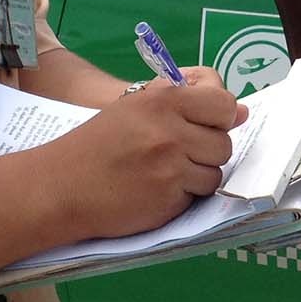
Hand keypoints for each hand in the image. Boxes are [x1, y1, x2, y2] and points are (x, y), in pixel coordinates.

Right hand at [57, 79, 246, 238]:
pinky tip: (153, 190)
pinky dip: (180, 196)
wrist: (59, 186)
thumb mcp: (135, 108)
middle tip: (176, 153)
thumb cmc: (96, 144)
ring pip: (214, 174)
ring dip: (196, 176)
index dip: (220, 117)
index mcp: (162, 100)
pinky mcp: (167, 201)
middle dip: (206, 151)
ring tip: (163, 173)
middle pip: (223, 144)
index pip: (223, 103)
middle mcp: (170, 132)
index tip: (208, 124)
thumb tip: (241, 112)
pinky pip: (195, 198)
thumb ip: (188, 104)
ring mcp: (170, 168)